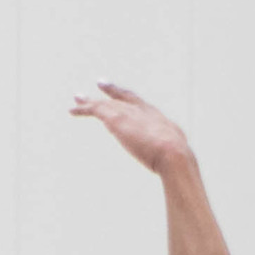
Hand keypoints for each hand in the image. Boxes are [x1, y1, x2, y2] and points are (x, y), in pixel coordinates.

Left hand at [70, 81, 194, 174]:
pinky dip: (83, 109)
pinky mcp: (116, 119)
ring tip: (76, 99)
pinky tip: (73, 110)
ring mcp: (130, 114)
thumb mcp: (175, 155)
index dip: (133, 100)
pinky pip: (96, 109)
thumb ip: (173, 158)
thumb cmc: (177, 160)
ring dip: (90, 102)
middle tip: (101, 84)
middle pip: (123, 98)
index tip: (124, 95)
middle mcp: (142, 111)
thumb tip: (182, 169)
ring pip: (106, 104)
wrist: (172, 153)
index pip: (142, 105)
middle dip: (112, 92)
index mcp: (158, 118)